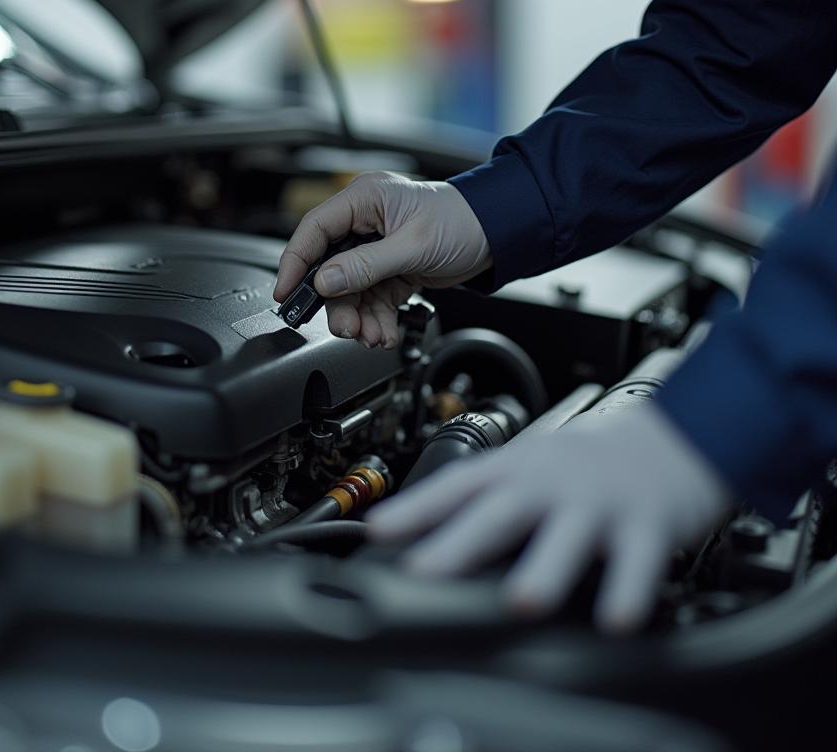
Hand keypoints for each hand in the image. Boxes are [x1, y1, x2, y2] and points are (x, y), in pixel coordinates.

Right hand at [273, 172, 490, 346]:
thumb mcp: (412, 246)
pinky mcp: (390, 268)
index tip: (285, 292)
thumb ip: (366, 266)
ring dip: (358, 317)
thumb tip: (326, 281)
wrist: (500, 235)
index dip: (296, 261)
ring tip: (371, 336)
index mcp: (365, 199)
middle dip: (337, 303)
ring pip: (350, 288)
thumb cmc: (464, 222)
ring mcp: (377, 246)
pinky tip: (384, 331)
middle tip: (345, 328)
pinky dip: (375, 318)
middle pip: (330, 266)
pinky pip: (371, 297)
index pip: (315, 230)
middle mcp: (366, 221)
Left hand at [366, 407, 730, 631]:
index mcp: (518, 469)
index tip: (378, 530)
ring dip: (544, 567)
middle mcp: (552, 483)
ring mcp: (599, 502)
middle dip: (461, 543)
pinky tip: (616, 618)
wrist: (674, 434)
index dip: (416, 507)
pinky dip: (627, 590)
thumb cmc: (589, 462)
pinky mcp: (648, 524)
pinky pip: (638, 561)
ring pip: (569, 535)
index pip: (458, 485)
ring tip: (522, 600)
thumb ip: (484, 503)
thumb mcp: (531, 468)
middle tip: (425, 572)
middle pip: (502, 511)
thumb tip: (423, 538)